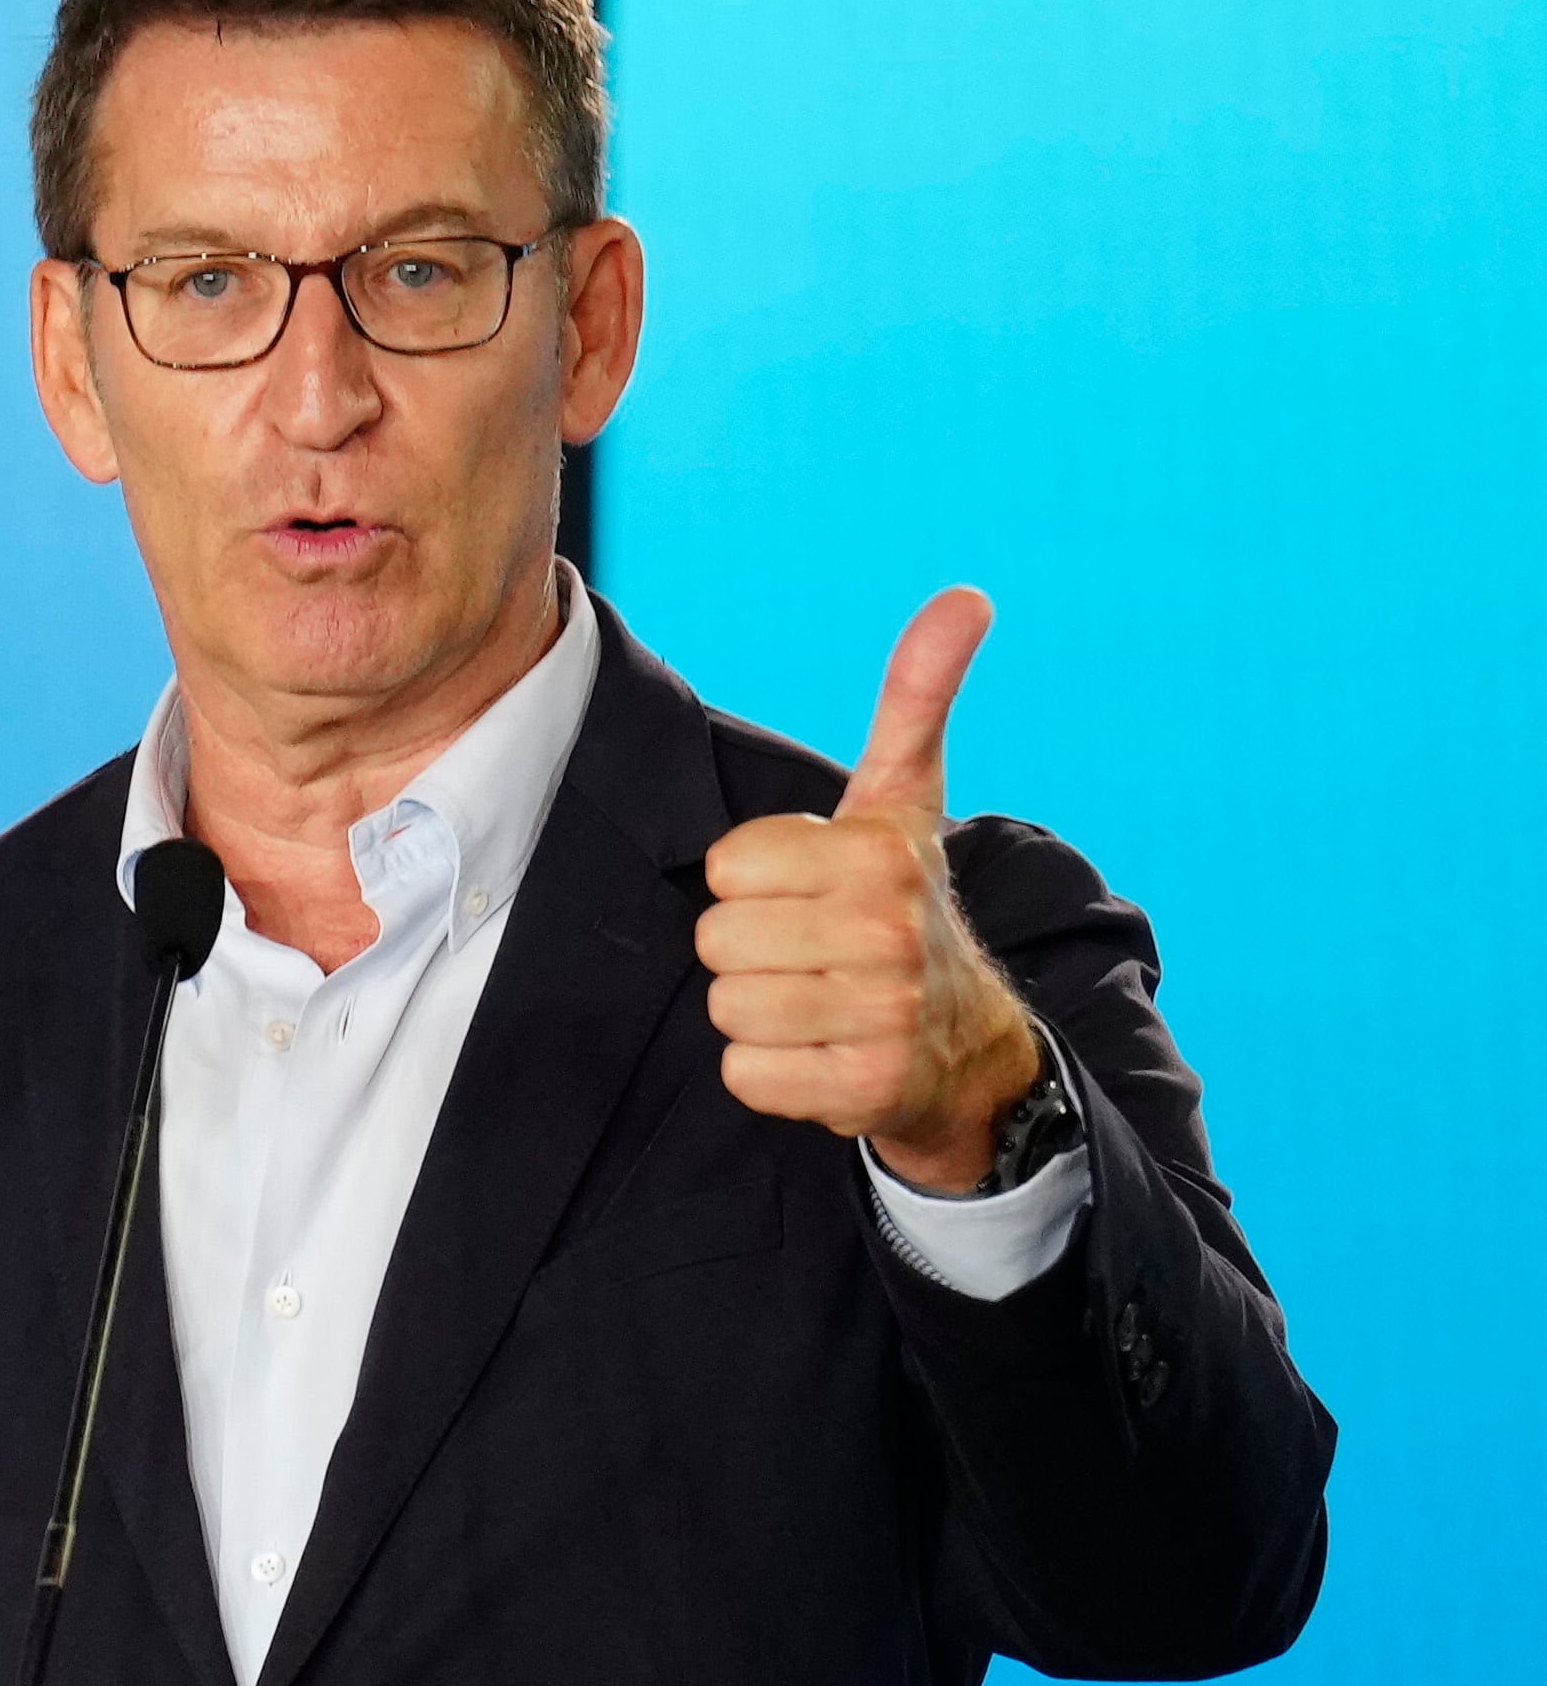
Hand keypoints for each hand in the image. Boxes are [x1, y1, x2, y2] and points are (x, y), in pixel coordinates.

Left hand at [694, 587, 1043, 1191]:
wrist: (969, 1043)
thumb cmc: (906, 905)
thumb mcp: (904, 801)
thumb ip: (914, 700)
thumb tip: (966, 596)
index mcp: (880, 855)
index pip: (725, 869)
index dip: (754, 883)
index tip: (811, 892)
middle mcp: (889, 932)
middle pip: (716, 939)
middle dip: (751, 949)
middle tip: (812, 952)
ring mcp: (881, 1015)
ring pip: (726, 1007)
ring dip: (760, 1012)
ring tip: (818, 1001)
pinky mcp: (864, 1089)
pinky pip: (745, 1075)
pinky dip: (771, 1073)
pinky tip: (821, 1053)